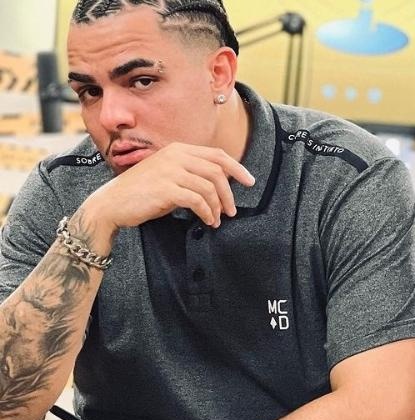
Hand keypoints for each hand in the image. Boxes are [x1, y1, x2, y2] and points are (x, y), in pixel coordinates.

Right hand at [80, 142, 254, 237]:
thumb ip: (192, 175)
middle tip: (232, 211)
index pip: (217, 155)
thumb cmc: (143, 193)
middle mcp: (175, 156)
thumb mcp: (169, 176)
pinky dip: (207, 212)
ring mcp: (169, 171)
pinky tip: (207, 221)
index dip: (237, 168)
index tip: (249, 182)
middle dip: (229, 194)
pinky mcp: (165, 188)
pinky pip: (197, 201)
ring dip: (217, 207)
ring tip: (216, 219)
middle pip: (217, 172)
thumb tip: (221, 186)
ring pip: (209, 188)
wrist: (111, 204)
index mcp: (178, 149)